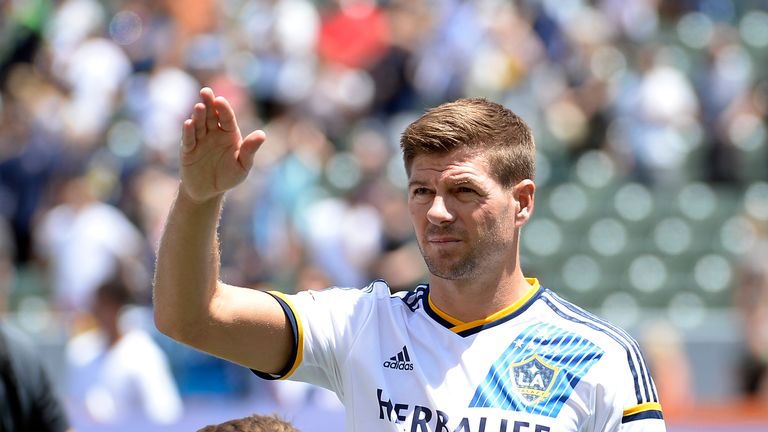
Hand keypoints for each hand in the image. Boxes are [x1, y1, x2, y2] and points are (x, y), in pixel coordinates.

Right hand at [179, 87, 265, 202]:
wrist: (209, 191)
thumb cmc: (229, 176)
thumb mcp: (242, 166)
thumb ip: (249, 150)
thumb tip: (262, 134)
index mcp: (229, 133)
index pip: (227, 118)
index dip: (224, 109)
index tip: (221, 100)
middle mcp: (213, 133)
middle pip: (211, 115)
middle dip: (208, 103)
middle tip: (206, 92)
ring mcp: (200, 140)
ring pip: (199, 124)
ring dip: (198, 115)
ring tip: (199, 107)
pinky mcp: (187, 150)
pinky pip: (188, 139)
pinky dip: (188, 131)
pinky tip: (188, 123)